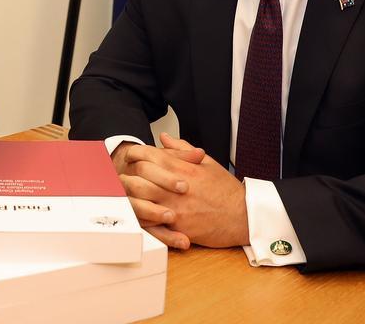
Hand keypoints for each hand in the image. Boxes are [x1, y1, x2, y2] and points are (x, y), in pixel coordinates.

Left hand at [116, 133, 249, 249]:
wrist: (244, 216)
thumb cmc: (226, 191)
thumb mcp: (207, 163)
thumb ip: (182, 149)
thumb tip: (164, 138)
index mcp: (183, 168)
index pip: (149, 155)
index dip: (135, 154)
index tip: (129, 157)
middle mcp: (177, 186)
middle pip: (139, 176)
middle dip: (126, 176)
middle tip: (120, 178)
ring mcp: (176, 207)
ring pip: (140, 200)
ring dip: (129, 198)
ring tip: (123, 197)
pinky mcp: (178, 226)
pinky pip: (151, 223)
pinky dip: (140, 219)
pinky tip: (136, 216)